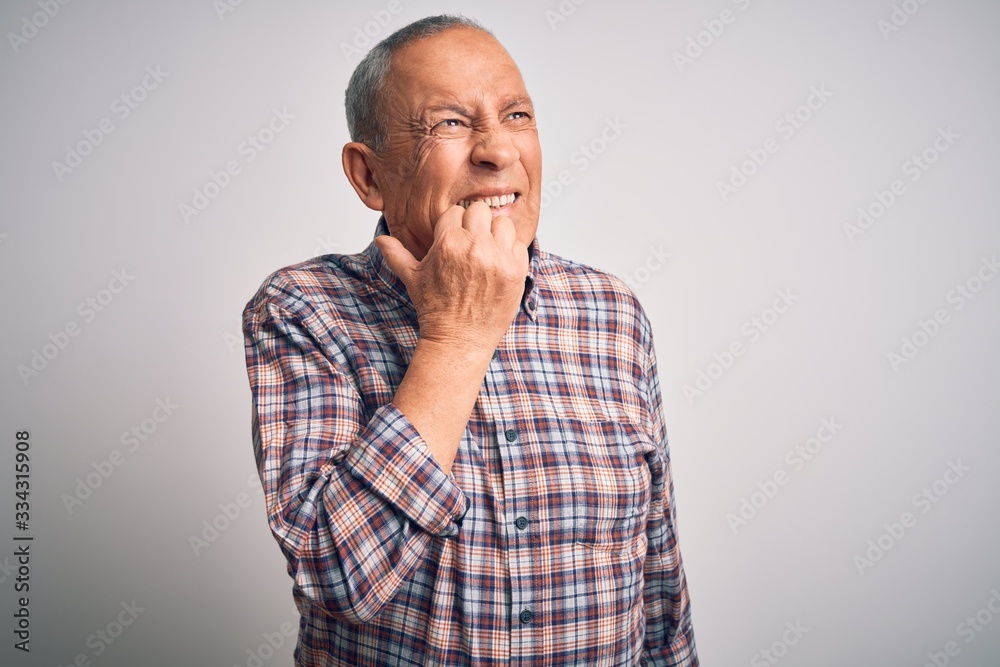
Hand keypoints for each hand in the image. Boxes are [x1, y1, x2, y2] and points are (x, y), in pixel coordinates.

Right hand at [375, 201, 528, 352]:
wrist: (459, 341)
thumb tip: (381, 239)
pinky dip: (510, 253)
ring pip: (503, 224)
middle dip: (475, 224)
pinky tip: (499, 266)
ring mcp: (499, 259)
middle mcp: (475, 247)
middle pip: (481, 211)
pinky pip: (519, 245)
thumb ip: (396, 255)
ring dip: (496, 235)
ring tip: (487, 252)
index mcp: (448, 244)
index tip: (452, 241)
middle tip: (470, 244)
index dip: (453, 226)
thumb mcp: (412, 279)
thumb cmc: (435, 309)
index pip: (455, 212)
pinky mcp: (516, 271)